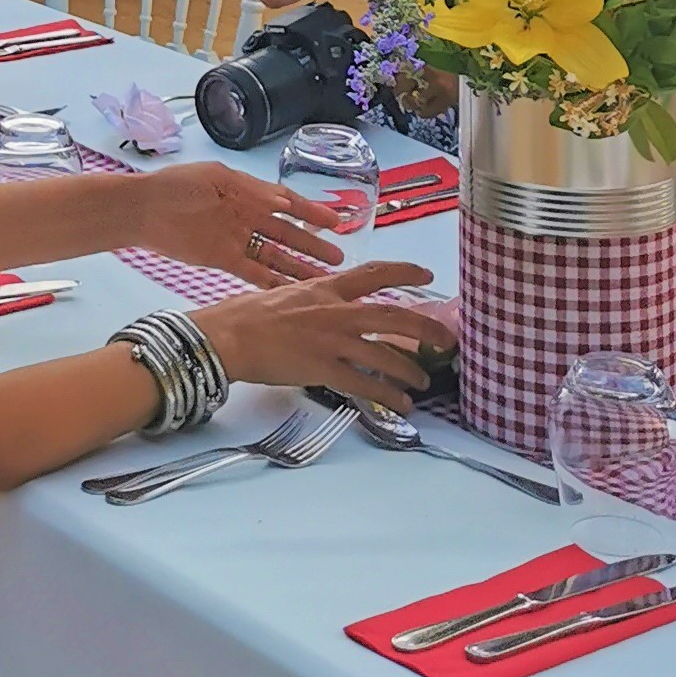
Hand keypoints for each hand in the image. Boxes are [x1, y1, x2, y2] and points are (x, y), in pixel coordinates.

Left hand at [111, 162, 345, 285]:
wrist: (143, 208)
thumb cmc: (177, 184)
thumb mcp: (216, 175)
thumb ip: (250, 189)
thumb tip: (284, 201)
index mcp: (246, 192)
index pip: (287, 203)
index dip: (312, 212)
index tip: (337, 222)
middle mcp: (246, 217)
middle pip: (286, 234)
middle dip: (312, 246)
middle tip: (339, 259)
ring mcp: (236, 240)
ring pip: (274, 256)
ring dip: (298, 268)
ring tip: (323, 280)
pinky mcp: (222, 260)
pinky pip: (253, 273)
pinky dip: (272, 283)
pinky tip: (291, 293)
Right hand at [199, 259, 453, 402]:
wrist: (229, 335)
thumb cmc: (247, 315)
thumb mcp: (286, 293)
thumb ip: (314, 300)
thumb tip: (328, 307)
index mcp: (325, 288)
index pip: (374, 273)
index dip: (405, 271)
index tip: (427, 274)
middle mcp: (336, 311)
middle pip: (394, 316)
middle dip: (426, 328)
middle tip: (446, 339)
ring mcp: (332, 340)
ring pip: (385, 354)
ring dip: (410, 370)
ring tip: (423, 384)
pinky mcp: (324, 368)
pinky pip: (366, 384)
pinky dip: (388, 395)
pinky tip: (401, 404)